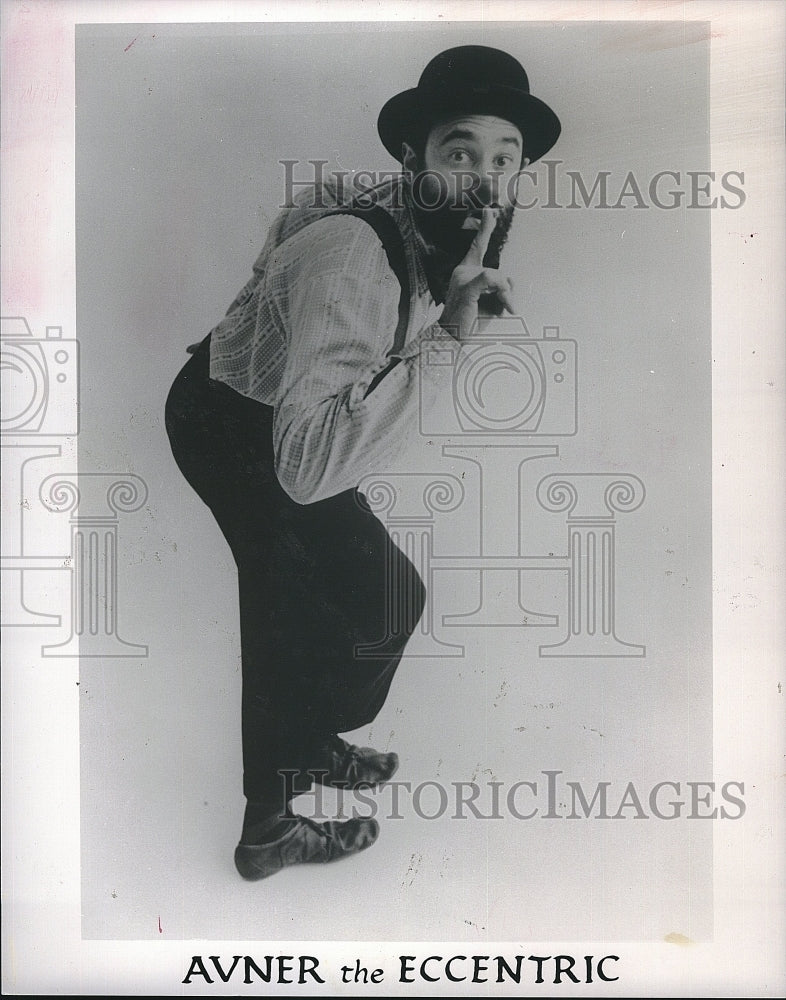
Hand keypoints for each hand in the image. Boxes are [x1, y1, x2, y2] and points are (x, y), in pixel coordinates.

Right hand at [438, 207, 517, 341]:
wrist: (453, 339)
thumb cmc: (470, 323)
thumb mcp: (492, 303)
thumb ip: (502, 288)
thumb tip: (511, 279)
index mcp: (465, 272)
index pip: (477, 246)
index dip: (484, 228)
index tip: (489, 211)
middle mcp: (462, 271)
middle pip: (496, 269)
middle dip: (506, 290)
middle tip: (510, 308)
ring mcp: (462, 277)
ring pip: (497, 276)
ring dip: (506, 295)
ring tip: (505, 312)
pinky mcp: (467, 286)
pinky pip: (491, 278)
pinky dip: (503, 291)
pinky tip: (506, 306)